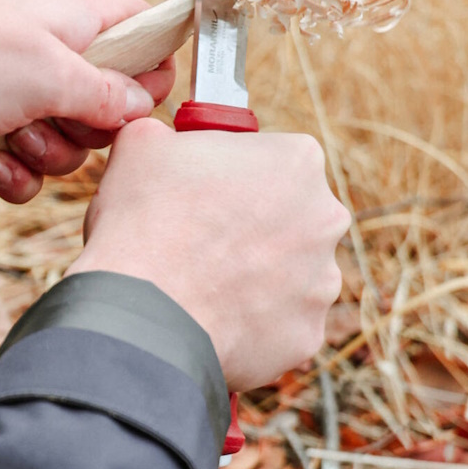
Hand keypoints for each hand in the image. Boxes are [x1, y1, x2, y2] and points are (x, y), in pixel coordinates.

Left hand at [0, 0, 175, 201]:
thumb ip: (107, 94)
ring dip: (44, 154)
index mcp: (77, 15)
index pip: (145, 29)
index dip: (152, 70)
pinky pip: (26, 160)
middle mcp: (54, 47)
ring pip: (68, 139)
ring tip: (9, 139)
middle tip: (50, 121)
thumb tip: (142, 105)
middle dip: (85, 131)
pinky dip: (11, 170)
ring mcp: (20, 86)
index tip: (132, 103)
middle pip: (110, 102)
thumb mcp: (49, 76)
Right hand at [66, 120, 349, 391]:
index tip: (206, 185)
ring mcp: (321, 282)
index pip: (274, 156)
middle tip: (202, 235)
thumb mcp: (142, 143)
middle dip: (254, 223)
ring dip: (254, 275)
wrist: (144, 310)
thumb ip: (168, 133)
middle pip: (290, 215)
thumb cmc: (145, 217)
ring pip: (288, 272)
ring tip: (201, 280)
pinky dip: (250, 321)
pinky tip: (210, 316)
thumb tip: (162, 140)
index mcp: (297, 160)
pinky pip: (279, 323)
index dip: (235, 170)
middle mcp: (325, 218)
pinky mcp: (306, 335)